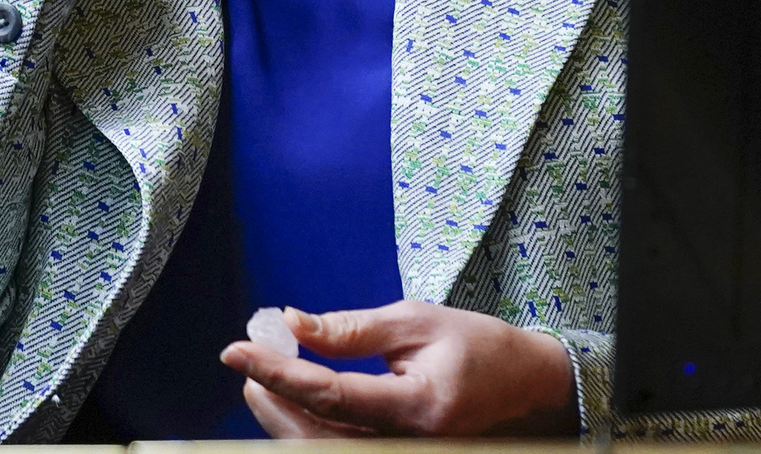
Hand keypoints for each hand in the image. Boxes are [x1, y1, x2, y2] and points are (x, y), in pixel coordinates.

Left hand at [220, 300, 576, 438]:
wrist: (526, 385)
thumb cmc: (476, 346)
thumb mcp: (415, 321)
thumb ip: (351, 329)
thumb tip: (292, 323)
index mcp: (417, 408)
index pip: (329, 395)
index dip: (277, 373)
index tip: (235, 350)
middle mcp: (409, 444)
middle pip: (317, 436)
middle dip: (272, 398)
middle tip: (245, 357)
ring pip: (324, 446)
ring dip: (283, 413)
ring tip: (261, 370)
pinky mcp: (398, 453)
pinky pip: (341, 445)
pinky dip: (306, 421)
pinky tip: (288, 392)